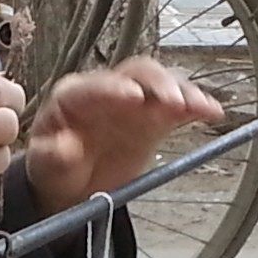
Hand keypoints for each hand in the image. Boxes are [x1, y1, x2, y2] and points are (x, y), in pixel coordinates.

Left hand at [22, 56, 224, 214]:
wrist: (72, 183)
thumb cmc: (55, 167)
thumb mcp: (45, 165)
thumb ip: (51, 154)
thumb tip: (63, 147)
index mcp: (75, 96)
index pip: (97, 84)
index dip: (116, 87)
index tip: (133, 96)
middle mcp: (108, 90)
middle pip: (137, 74)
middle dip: (157, 83)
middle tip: (172, 101)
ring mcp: (135, 101)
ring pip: (162, 83)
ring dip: (182, 91)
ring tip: (198, 106)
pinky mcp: (155, 116)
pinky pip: (179, 104)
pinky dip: (196, 105)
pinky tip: (212, 112)